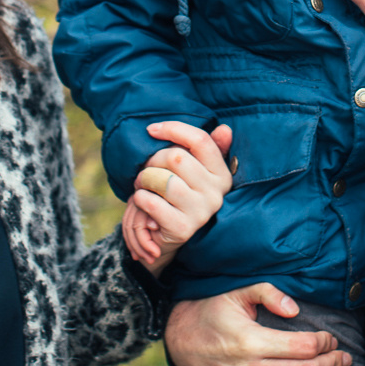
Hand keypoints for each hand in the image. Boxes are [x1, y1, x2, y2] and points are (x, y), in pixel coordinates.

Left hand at [123, 121, 233, 274]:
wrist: (166, 236)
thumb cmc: (179, 195)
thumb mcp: (193, 170)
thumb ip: (206, 148)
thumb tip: (224, 129)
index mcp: (221, 173)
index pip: (200, 140)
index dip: (174, 129)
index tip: (151, 130)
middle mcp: (216, 192)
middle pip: (177, 157)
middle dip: (153, 160)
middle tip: (146, 169)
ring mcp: (201, 212)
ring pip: (163, 179)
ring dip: (145, 179)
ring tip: (143, 185)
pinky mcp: (183, 229)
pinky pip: (152, 202)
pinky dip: (140, 198)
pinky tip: (143, 201)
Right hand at [165, 285, 352, 365]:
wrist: (181, 340)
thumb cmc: (213, 312)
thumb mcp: (238, 292)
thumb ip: (269, 293)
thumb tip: (296, 309)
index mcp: (251, 341)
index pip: (302, 347)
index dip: (324, 342)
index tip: (331, 338)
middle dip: (331, 364)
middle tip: (344, 357)